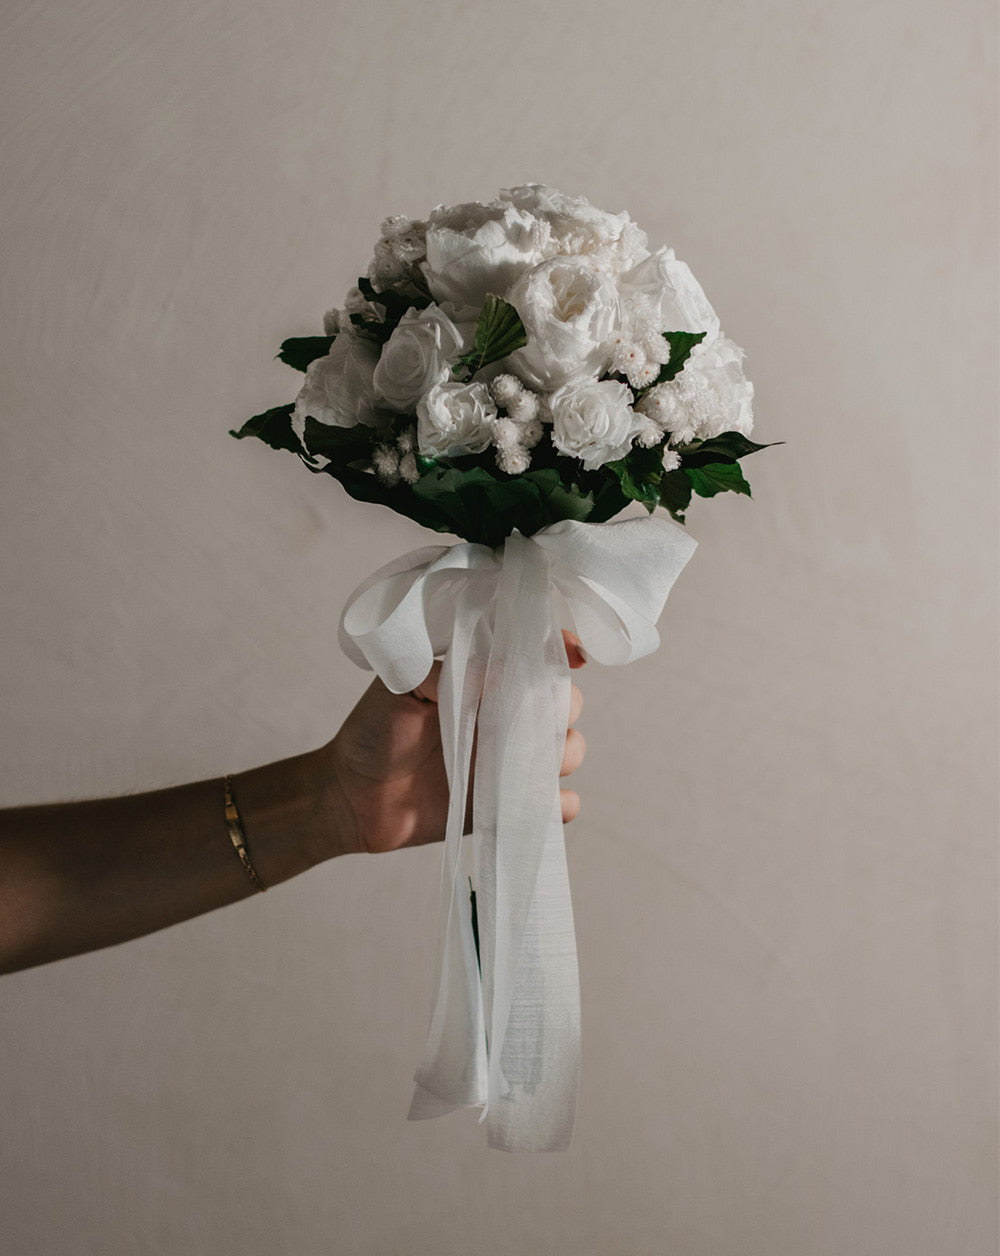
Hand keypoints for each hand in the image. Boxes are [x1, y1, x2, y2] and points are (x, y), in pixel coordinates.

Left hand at [321, 632, 587, 855]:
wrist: (349, 797)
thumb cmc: (372, 733)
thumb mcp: (403, 687)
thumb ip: (451, 674)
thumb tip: (503, 672)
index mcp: (483, 681)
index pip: (534, 657)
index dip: (561, 651)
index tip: (575, 655)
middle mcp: (503, 717)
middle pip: (564, 705)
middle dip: (562, 710)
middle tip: (533, 722)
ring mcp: (508, 762)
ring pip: (569, 751)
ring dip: (563, 755)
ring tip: (528, 764)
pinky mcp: (505, 804)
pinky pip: (554, 806)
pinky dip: (560, 804)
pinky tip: (541, 802)